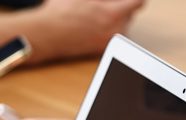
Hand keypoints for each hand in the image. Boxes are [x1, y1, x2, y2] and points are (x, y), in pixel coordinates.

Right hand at [0, 0, 144, 63]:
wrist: (48, 34)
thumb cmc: (61, 11)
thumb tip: (109, 2)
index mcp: (113, 13)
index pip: (137, 3)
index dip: (133, 0)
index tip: (130, 0)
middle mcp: (115, 30)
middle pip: (129, 15)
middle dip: (120, 8)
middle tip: (103, 6)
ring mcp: (109, 41)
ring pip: (122, 27)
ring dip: (115, 20)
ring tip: (97, 16)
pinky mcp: (101, 50)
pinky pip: (112, 37)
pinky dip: (107, 30)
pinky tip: (93, 25)